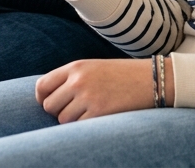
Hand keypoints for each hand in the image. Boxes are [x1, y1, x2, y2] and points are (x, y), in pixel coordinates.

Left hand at [35, 58, 164, 122]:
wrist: (152, 80)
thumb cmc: (122, 76)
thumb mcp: (94, 68)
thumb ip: (71, 79)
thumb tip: (47, 99)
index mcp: (75, 67)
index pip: (42, 85)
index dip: (43, 98)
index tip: (50, 103)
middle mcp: (78, 81)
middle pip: (49, 105)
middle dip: (58, 111)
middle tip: (74, 110)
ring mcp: (88, 97)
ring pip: (63, 119)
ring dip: (73, 120)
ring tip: (90, 111)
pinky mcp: (99, 112)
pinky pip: (78, 127)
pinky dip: (85, 126)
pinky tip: (99, 117)